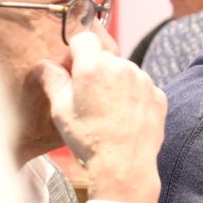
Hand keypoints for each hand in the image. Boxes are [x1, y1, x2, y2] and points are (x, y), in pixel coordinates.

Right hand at [34, 31, 164, 202]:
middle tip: (87, 97)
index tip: (71, 70)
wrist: (124, 164)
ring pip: (125, 71)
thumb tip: (44, 65)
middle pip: (105, 56)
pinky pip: (141, 88)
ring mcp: (144, 80)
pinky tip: (124, 118)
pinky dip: (133, 97)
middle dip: (95, 69)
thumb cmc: (88, 138)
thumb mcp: (61, 110)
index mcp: (94, 66)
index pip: (84, 38)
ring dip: (115, 83)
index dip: (75, 52)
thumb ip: (53, 81)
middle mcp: (122, 67)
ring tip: (106, 112)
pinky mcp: (158, 95)